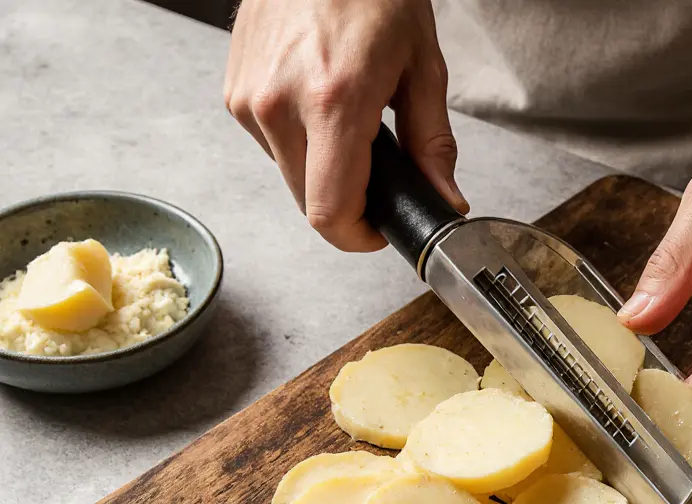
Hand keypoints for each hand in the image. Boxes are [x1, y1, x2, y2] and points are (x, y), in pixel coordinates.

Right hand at [224, 0, 467, 251]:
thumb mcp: (422, 66)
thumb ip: (433, 144)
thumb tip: (444, 200)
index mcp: (333, 102)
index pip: (331, 213)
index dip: (359, 237)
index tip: (380, 229)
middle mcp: (280, 104)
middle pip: (311, 204)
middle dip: (348, 202)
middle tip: (377, 170)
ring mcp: (249, 98)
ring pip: (291, 178)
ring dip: (322, 170)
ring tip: (348, 121)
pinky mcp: (234, 92)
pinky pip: (272, 146)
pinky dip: (300, 141)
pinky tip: (319, 102)